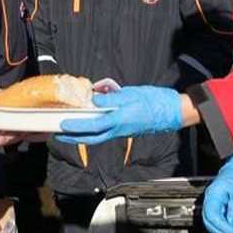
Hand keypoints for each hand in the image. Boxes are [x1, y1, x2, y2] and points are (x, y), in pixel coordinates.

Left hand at [57, 85, 182, 144]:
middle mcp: (119, 129)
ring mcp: (122, 131)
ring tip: (70, 132)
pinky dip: (94, 130)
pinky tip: (89, 125)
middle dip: (74, 138)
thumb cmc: (154, 102)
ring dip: (83, 135)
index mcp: (120, 121)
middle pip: (92, 138)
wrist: (173, 111)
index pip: (93, 125)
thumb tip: (94, 100)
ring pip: (98, 137)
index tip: (64, 125)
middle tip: (60, 136)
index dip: (77, 126)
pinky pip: (106, 132)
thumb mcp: (131, 95)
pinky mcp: (126, 129)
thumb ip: (111, 99)